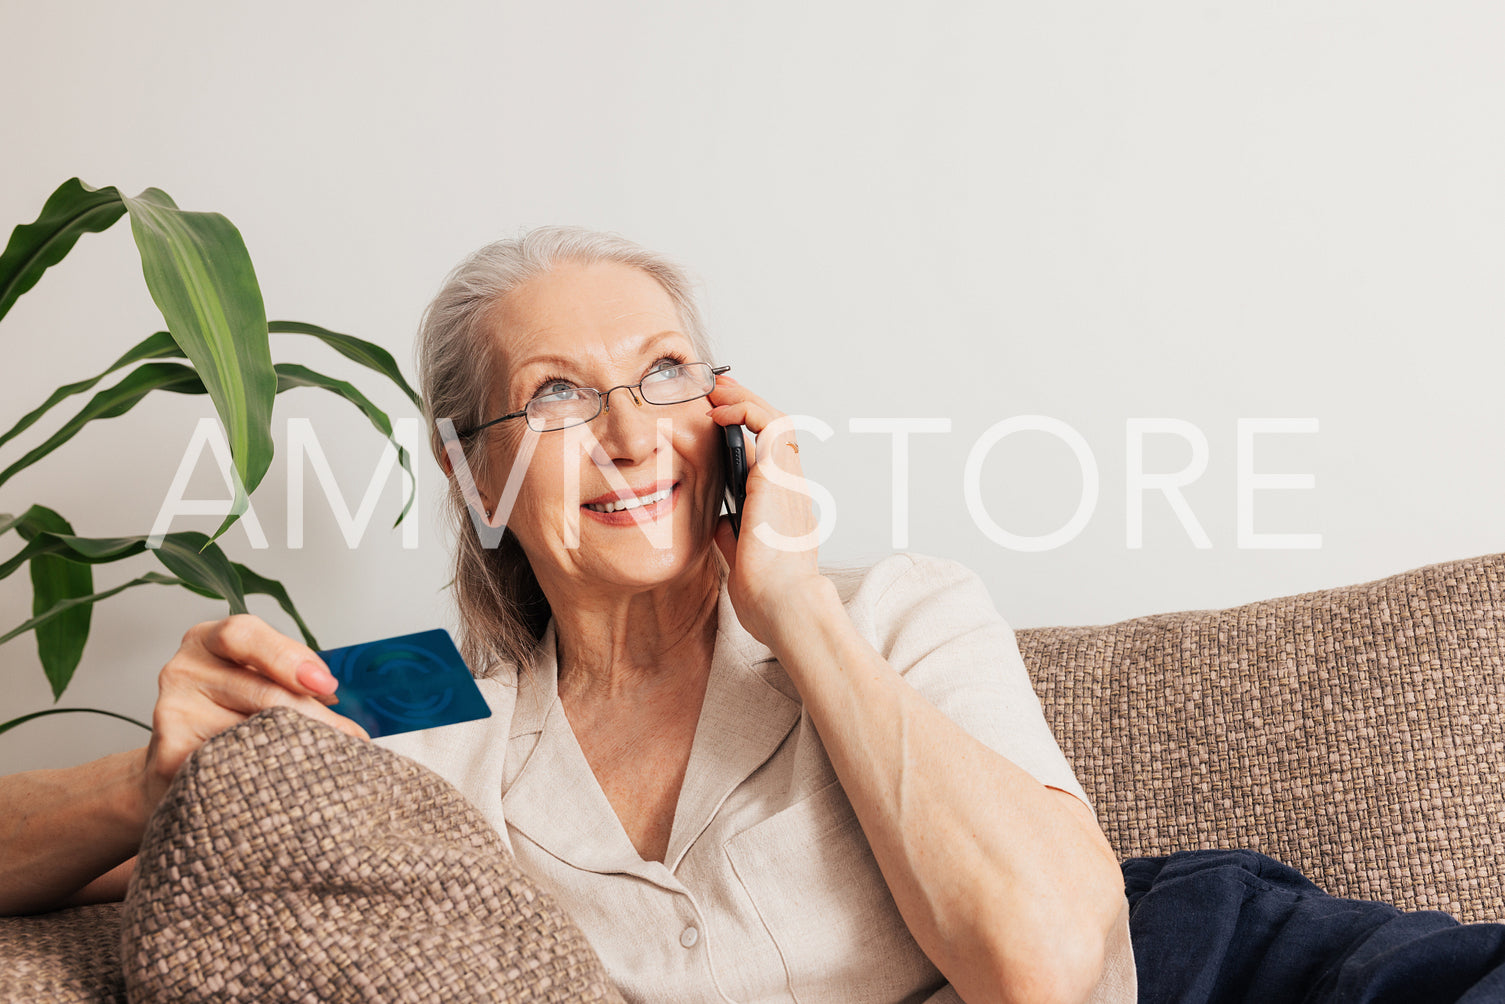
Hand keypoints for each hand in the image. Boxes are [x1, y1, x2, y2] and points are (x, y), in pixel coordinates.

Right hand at [138, 614, 369, 815]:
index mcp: (208, 641)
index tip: (326, 685)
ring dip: (297, 748)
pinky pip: (231, 764)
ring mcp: (172, 712)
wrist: (174, 768)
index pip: (243, 635)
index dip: (288, 658)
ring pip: (250, 732)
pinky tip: (287, 781)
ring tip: (329, 760)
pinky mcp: (170, 755)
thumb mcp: (255, 677)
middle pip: (258, 689)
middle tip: (350, 737)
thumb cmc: (227, 713)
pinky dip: (267, 773)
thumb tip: (336, 693)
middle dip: (313, 716)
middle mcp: (183, 670)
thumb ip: (288, 673)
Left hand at [706, 373, 829, 645]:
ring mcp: (789, 482)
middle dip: (746, 404)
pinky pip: (769, 429)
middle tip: (717, 391)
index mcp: (784, 507)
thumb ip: (733, 535)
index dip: (747, 432)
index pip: (770, 455)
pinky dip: (745, 412)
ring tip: (716, 391)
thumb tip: (721, 521)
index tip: (719, 418)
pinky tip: (720, 412)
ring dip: (745, 401)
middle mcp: (791, 489)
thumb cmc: (768, 595)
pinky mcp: (778, 478)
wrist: (784, 608)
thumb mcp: (741, 558)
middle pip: (776, 431)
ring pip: (776, 422)